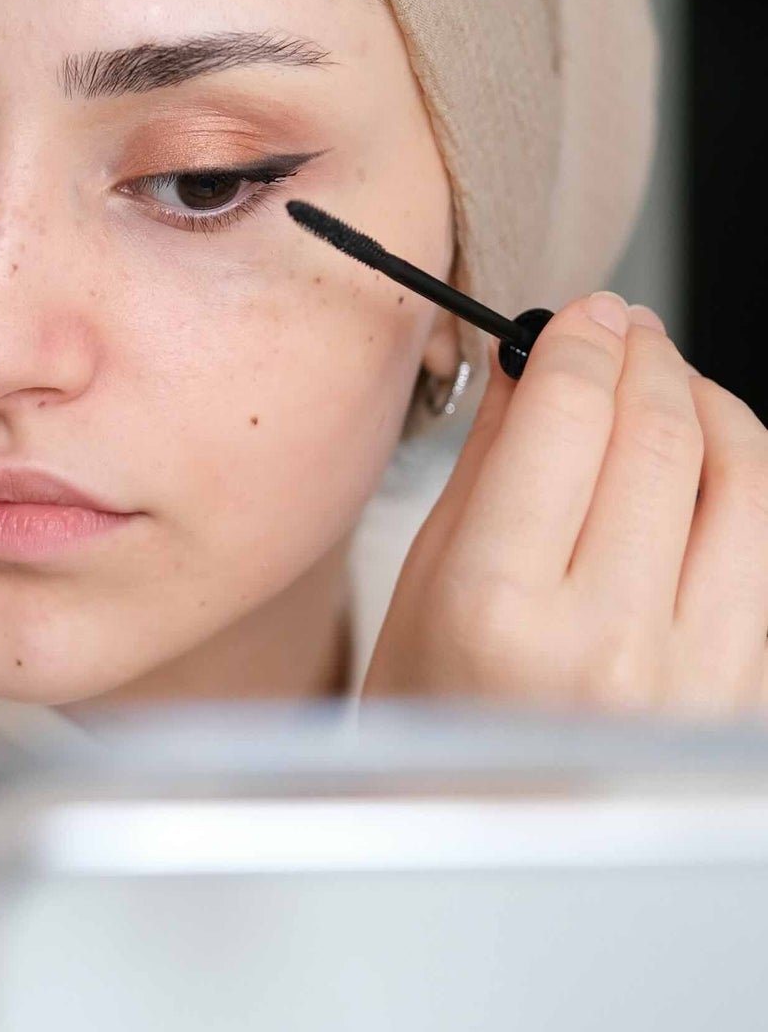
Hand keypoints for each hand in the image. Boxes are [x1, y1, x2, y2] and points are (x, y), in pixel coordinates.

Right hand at [362, 292, 767, 719]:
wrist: (486, 844)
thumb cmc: (430, 728)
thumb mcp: (423, 586)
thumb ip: (492, 467)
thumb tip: (541, 369)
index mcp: (500, 606)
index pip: (572, 417)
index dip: (584, 339)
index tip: (582, 313)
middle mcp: (610, 641)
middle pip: (664, 436)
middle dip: (648, 355)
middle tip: (626, 327)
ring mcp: (699, 677)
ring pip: (748, 484)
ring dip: (713, 406)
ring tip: (673, 382)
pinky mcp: (748, 695)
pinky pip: (767, 552)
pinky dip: (740, 485)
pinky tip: (702, 465)